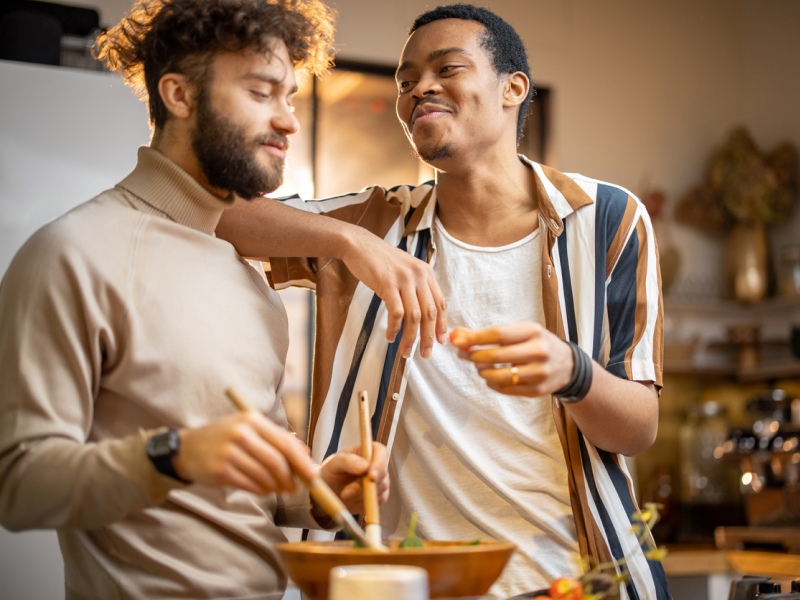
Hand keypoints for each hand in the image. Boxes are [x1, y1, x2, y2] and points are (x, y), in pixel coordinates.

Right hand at [173, 411, 316, 494]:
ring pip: (264, 476)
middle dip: (290, 478)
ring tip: (278, 489)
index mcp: (252, 419)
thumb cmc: (225, 438)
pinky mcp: (221, 470)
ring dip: (276, 486)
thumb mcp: (249, 429)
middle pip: (276, 461)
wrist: (187, 448)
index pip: (284, 442)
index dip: (301, 461)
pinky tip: (263, 489)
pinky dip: (262, 490)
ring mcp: (229, 452)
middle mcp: (241, 433)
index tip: (312, 474)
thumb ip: (276, 439)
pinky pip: (250, 485)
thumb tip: (305, 456)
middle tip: (295, 487)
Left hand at [316, 442, 389, 516]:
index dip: (379, 463)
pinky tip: (352, 499)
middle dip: (365, 485)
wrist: (330, 492)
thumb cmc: (331, 473)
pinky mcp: (380, 495)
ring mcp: (380, 480)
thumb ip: (348, 462)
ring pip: (380, 489)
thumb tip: (365, 466)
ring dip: (361, 494)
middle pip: (382, 473)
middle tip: (347, 492)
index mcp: (367, 450)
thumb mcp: (334, 464)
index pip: (381, 452)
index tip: (371, 476)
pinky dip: (364, 502)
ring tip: (344, 494)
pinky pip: (377, 501)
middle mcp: (377, 464)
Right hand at [341, 229, 446, 359]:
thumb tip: (422, 314)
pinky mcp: (388, 284)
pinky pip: (396, 313)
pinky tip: (390, 336)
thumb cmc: (380, 259)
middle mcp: (418, 276)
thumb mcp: (405, 269)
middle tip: (425, 353)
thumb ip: (415, 286)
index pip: (440, 303)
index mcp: (425, 272)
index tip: (440, 341)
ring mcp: (404, 280)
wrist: (359, 244)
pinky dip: (394, 328)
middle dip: (428, 337)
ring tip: (405, 351)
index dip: (442, 325)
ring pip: (414, 316)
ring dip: (410, 337)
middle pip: (429, 313)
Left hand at [450, 322, 574, 396]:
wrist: (567, 365)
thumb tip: (457, 333)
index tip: (458, 340)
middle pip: (497, 355)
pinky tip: (490, 377)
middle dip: (474, 355)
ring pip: (500, 375)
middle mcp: (539, 351)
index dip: (475, 338)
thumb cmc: (535, 344)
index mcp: (533, 331)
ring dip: (483, 371)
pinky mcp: (537, 390)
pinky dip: (492, 383)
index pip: (498, 334)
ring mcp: (539, 372)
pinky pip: (506, 389)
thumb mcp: (518, 332)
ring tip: (479, 366)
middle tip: (462, 354)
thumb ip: (487, 333)